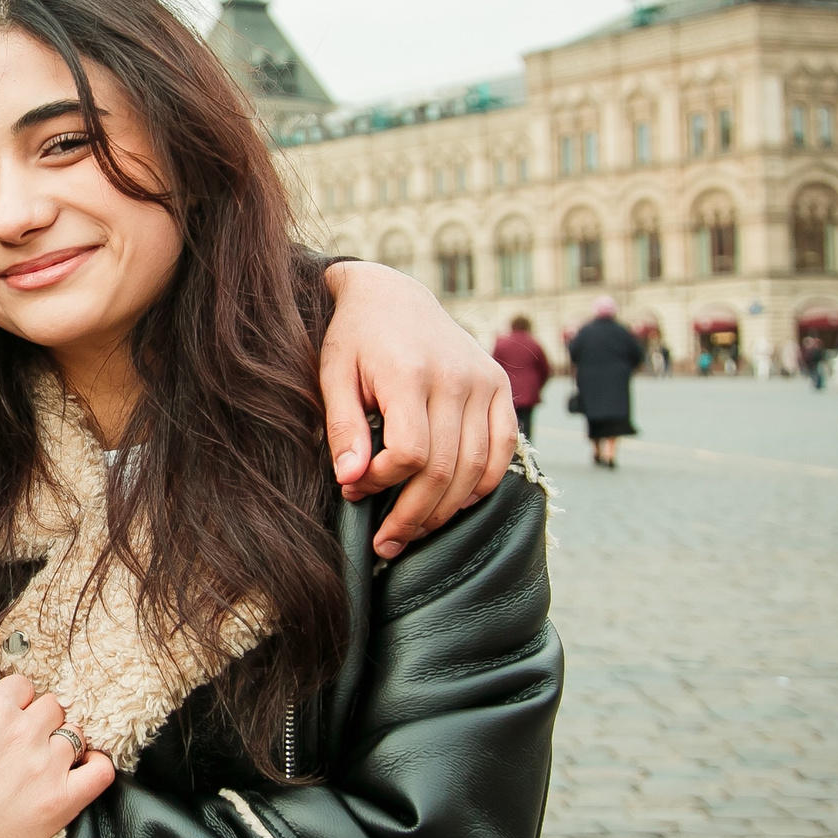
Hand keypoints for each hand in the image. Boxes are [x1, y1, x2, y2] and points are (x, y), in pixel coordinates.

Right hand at [0, 673, 112, 837]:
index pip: (24, 685)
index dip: (15, 703)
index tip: (7, 721)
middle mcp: (24, 732)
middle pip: (52, 707)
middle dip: (38, 721)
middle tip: (20, 746)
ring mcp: (45, 766)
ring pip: (74, 735)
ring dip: (60, 745)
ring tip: (39, 765)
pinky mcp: (61, 801)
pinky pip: (101, 771)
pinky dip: (96, 766)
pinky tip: (81, 769)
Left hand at [319, 261, 516, 558]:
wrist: (391, 295)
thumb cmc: (354, 340)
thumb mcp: (333, 376)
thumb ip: (343, 428)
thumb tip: (350, 480)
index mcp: (410, 373)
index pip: (410, 453)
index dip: (383, 484)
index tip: (354, 490)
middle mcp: (456, 378)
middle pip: (445, 468)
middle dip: (413, 515)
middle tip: (386, 542)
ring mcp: (484, 381)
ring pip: (476, 467)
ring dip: (447, 510)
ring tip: (414, 529)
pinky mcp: (499, 385)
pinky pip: (504, 448)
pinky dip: (484, 483)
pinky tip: (455, 502)